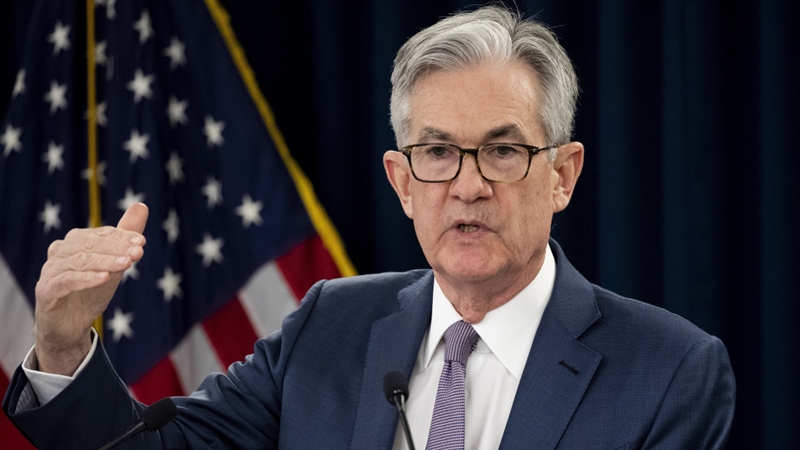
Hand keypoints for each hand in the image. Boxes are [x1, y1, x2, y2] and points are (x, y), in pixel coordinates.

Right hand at [33, 203, 148, 374]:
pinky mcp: (46, 291)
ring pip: (80, 261)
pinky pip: (66, 281)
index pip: (100, 234)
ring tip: (127, 263)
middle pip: (89, 245)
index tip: (142, 241)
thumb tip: (141, 205)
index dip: (121, 236)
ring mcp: (50, 271)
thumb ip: (125, 236)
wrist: (70, 326)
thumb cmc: (91, 291)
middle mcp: (60, 252)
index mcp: (75, 242)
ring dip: (105, 262)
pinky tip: (104, 278)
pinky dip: (86, 278)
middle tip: (138, 252)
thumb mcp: (114, 263)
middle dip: (116, 247)